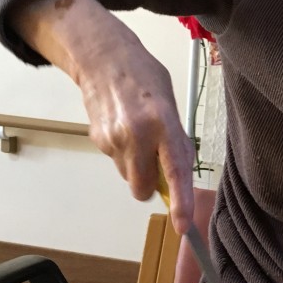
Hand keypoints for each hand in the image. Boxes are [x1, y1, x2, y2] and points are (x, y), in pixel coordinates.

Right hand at [11, 0, 198, 233]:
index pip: (175, 171)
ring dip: (136, 165)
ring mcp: (114, 138)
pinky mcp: (98, 140)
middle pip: (143, 187)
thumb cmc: (143, 77)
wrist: (103, 58)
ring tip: (137, 133)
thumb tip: (179, 177)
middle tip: (155, 160)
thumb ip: (176, 141)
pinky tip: (123, 128)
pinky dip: (123, 153)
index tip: (183, 225)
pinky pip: (117, 162)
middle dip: (151, 184)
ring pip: (130, 176)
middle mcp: (137, 133)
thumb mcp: (171, 104)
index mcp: (163, 122)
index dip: (180, 202)